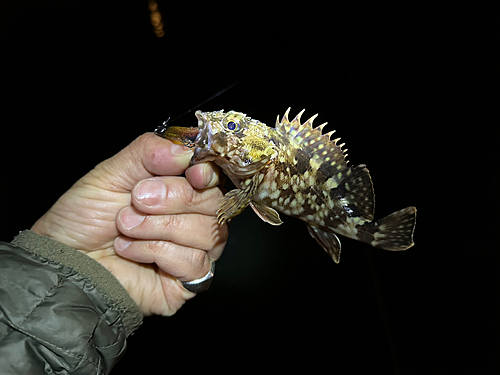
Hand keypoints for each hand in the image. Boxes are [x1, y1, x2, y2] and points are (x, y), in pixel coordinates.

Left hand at [31, 133, 227, 315]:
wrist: (66, 261)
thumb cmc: (85, 219)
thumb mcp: (111, 173)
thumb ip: (147, 153)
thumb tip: (184, 151)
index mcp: (180, 187)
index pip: (214, 176)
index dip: (209, 173)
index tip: (193, 173)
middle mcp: (194, 218)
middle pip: (214, 202)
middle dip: (173, 198)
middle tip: (137, 200)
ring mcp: (194, 249)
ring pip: (207, 232)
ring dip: (158, 227)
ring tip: (125, 228)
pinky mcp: (189, 280)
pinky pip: (194, 262)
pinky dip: (157, 252)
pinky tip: (132, 252)